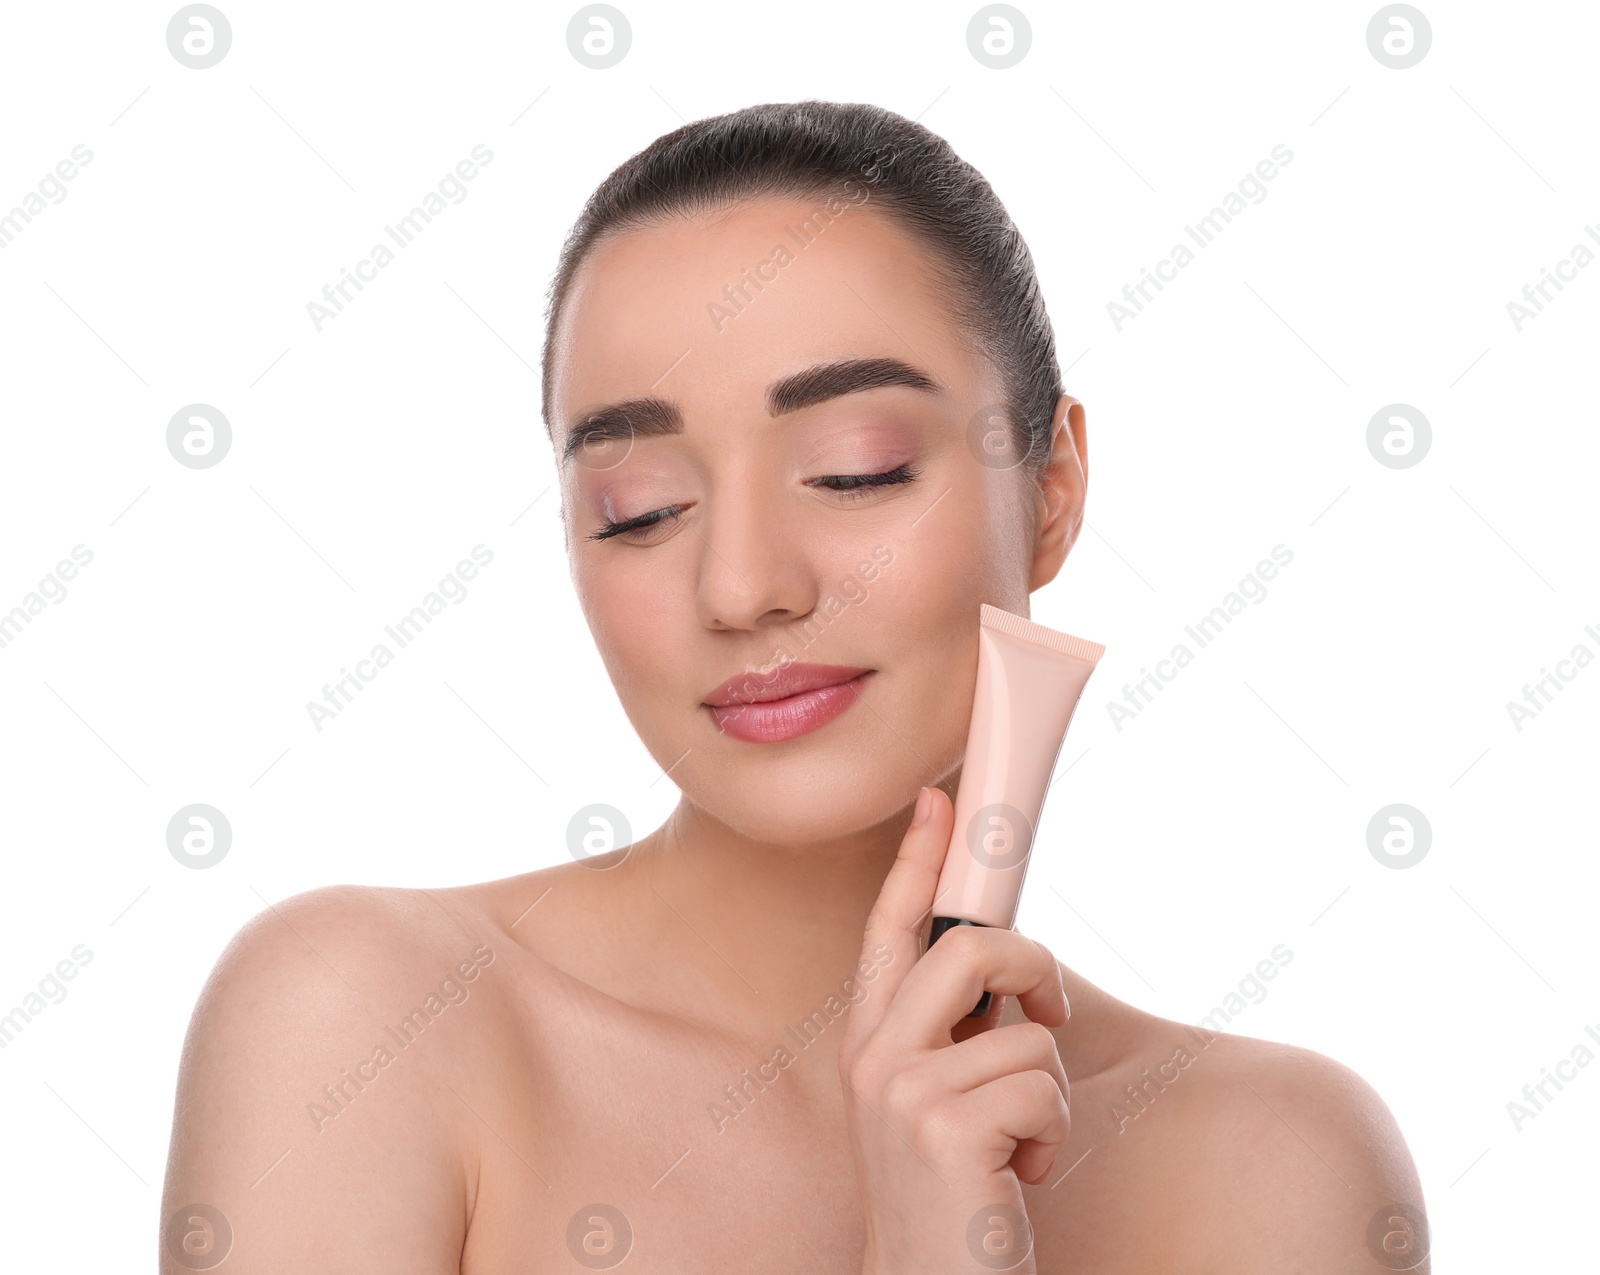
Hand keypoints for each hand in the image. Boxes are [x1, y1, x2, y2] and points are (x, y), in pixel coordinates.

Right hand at [839, 785, 1070, 1273]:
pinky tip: (1019, 1177)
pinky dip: (1052, 1135)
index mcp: (871, 1042)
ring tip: (1019, 1144)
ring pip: (1025, 1032)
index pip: (891, 927)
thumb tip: (1008, 973)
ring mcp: (902, 1090)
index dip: (917, 859)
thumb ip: (954, 1035)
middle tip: (1052, 1017)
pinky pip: (1042, 1086)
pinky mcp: (943, 1127)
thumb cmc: (951, 1194)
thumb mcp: (937, 1101)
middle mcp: (874, 1056)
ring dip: (1048, 1093)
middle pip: (971, 948)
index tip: (940, 802)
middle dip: (1033, 968)